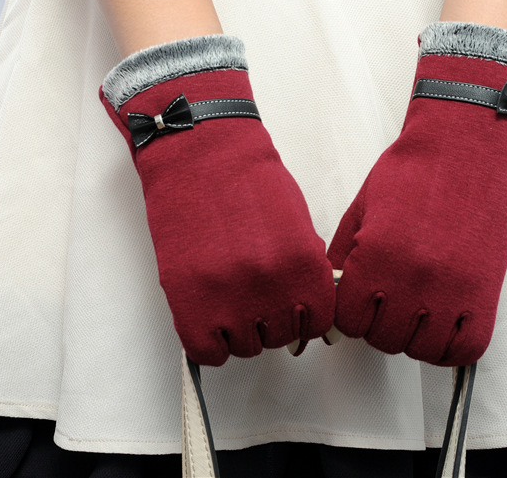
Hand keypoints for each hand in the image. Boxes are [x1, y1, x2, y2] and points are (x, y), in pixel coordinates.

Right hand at [99, 34, 334, 365]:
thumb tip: (308, 313)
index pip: (317, 323)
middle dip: (270, 323)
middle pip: (281, 338)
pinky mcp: (189, 300)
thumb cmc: (247, 181)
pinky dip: (209, 342)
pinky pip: (208, 352)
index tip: (291, 310)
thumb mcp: (296, 225)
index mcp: (305, 265)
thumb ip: (305, 271)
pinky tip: (208, 317)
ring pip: (246, 347)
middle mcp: (273, 286)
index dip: (303, 318)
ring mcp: (230, 295)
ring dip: (238, 331)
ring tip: (227, 298)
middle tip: (254, 297)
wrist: (199, 153)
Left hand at [327, 22, 506, 365]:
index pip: (349, 321)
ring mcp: (451, 288)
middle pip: (384, 340)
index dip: (352, 314)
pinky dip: (451, 346)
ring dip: (415, 338)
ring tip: (417, 313)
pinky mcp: (485, 291)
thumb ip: (343, 259)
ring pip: (422, 350)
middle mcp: (411, 279)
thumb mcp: (361, 211)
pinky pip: (467, 348)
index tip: (361, 302)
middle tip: (389, 305)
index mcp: (375, 257)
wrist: (465, 144)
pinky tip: (444, 324)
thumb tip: (332, 299)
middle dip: (380, 326)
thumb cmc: (410, 172)